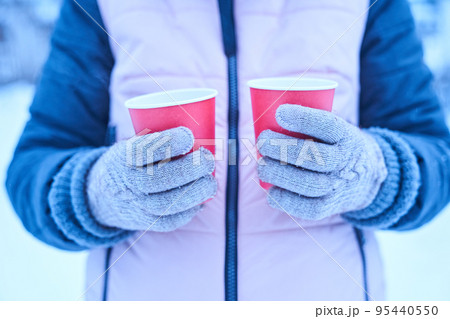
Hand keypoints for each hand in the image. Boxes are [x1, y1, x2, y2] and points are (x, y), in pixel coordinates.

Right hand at [87, 127, 216, 230]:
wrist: (100, 196)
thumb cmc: (130, 162)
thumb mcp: (132, 145)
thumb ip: (160, 140)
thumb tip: (206, 131)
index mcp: (122, 157)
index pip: (144, 150)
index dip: (170, 143)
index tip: (189, 135)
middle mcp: (127, 183)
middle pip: (160, 178)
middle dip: (191, 169)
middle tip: (208, 159)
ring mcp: (135, 205)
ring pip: (167, 204)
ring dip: (196, 193)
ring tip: (211, 183)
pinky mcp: (144, 222)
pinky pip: (169, 221)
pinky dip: (188, 212)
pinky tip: (201, 201)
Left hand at [257, 104, 386, 219]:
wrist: (367, 179)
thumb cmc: (335, 146)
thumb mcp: (335, 129)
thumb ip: (309, 123)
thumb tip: (263, 114)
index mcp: (347, 136)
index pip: (328, 125)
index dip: (303, 119)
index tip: (279, 113)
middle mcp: (345, 162)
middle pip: (312, 156)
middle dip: (281, 148)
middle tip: (261, 141)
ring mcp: (338, 187)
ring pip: (308, 184)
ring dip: (279, 174)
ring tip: (261, 165)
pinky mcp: (330, 206)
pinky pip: (309, 209)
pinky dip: (286, 201)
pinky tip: (271, 191)